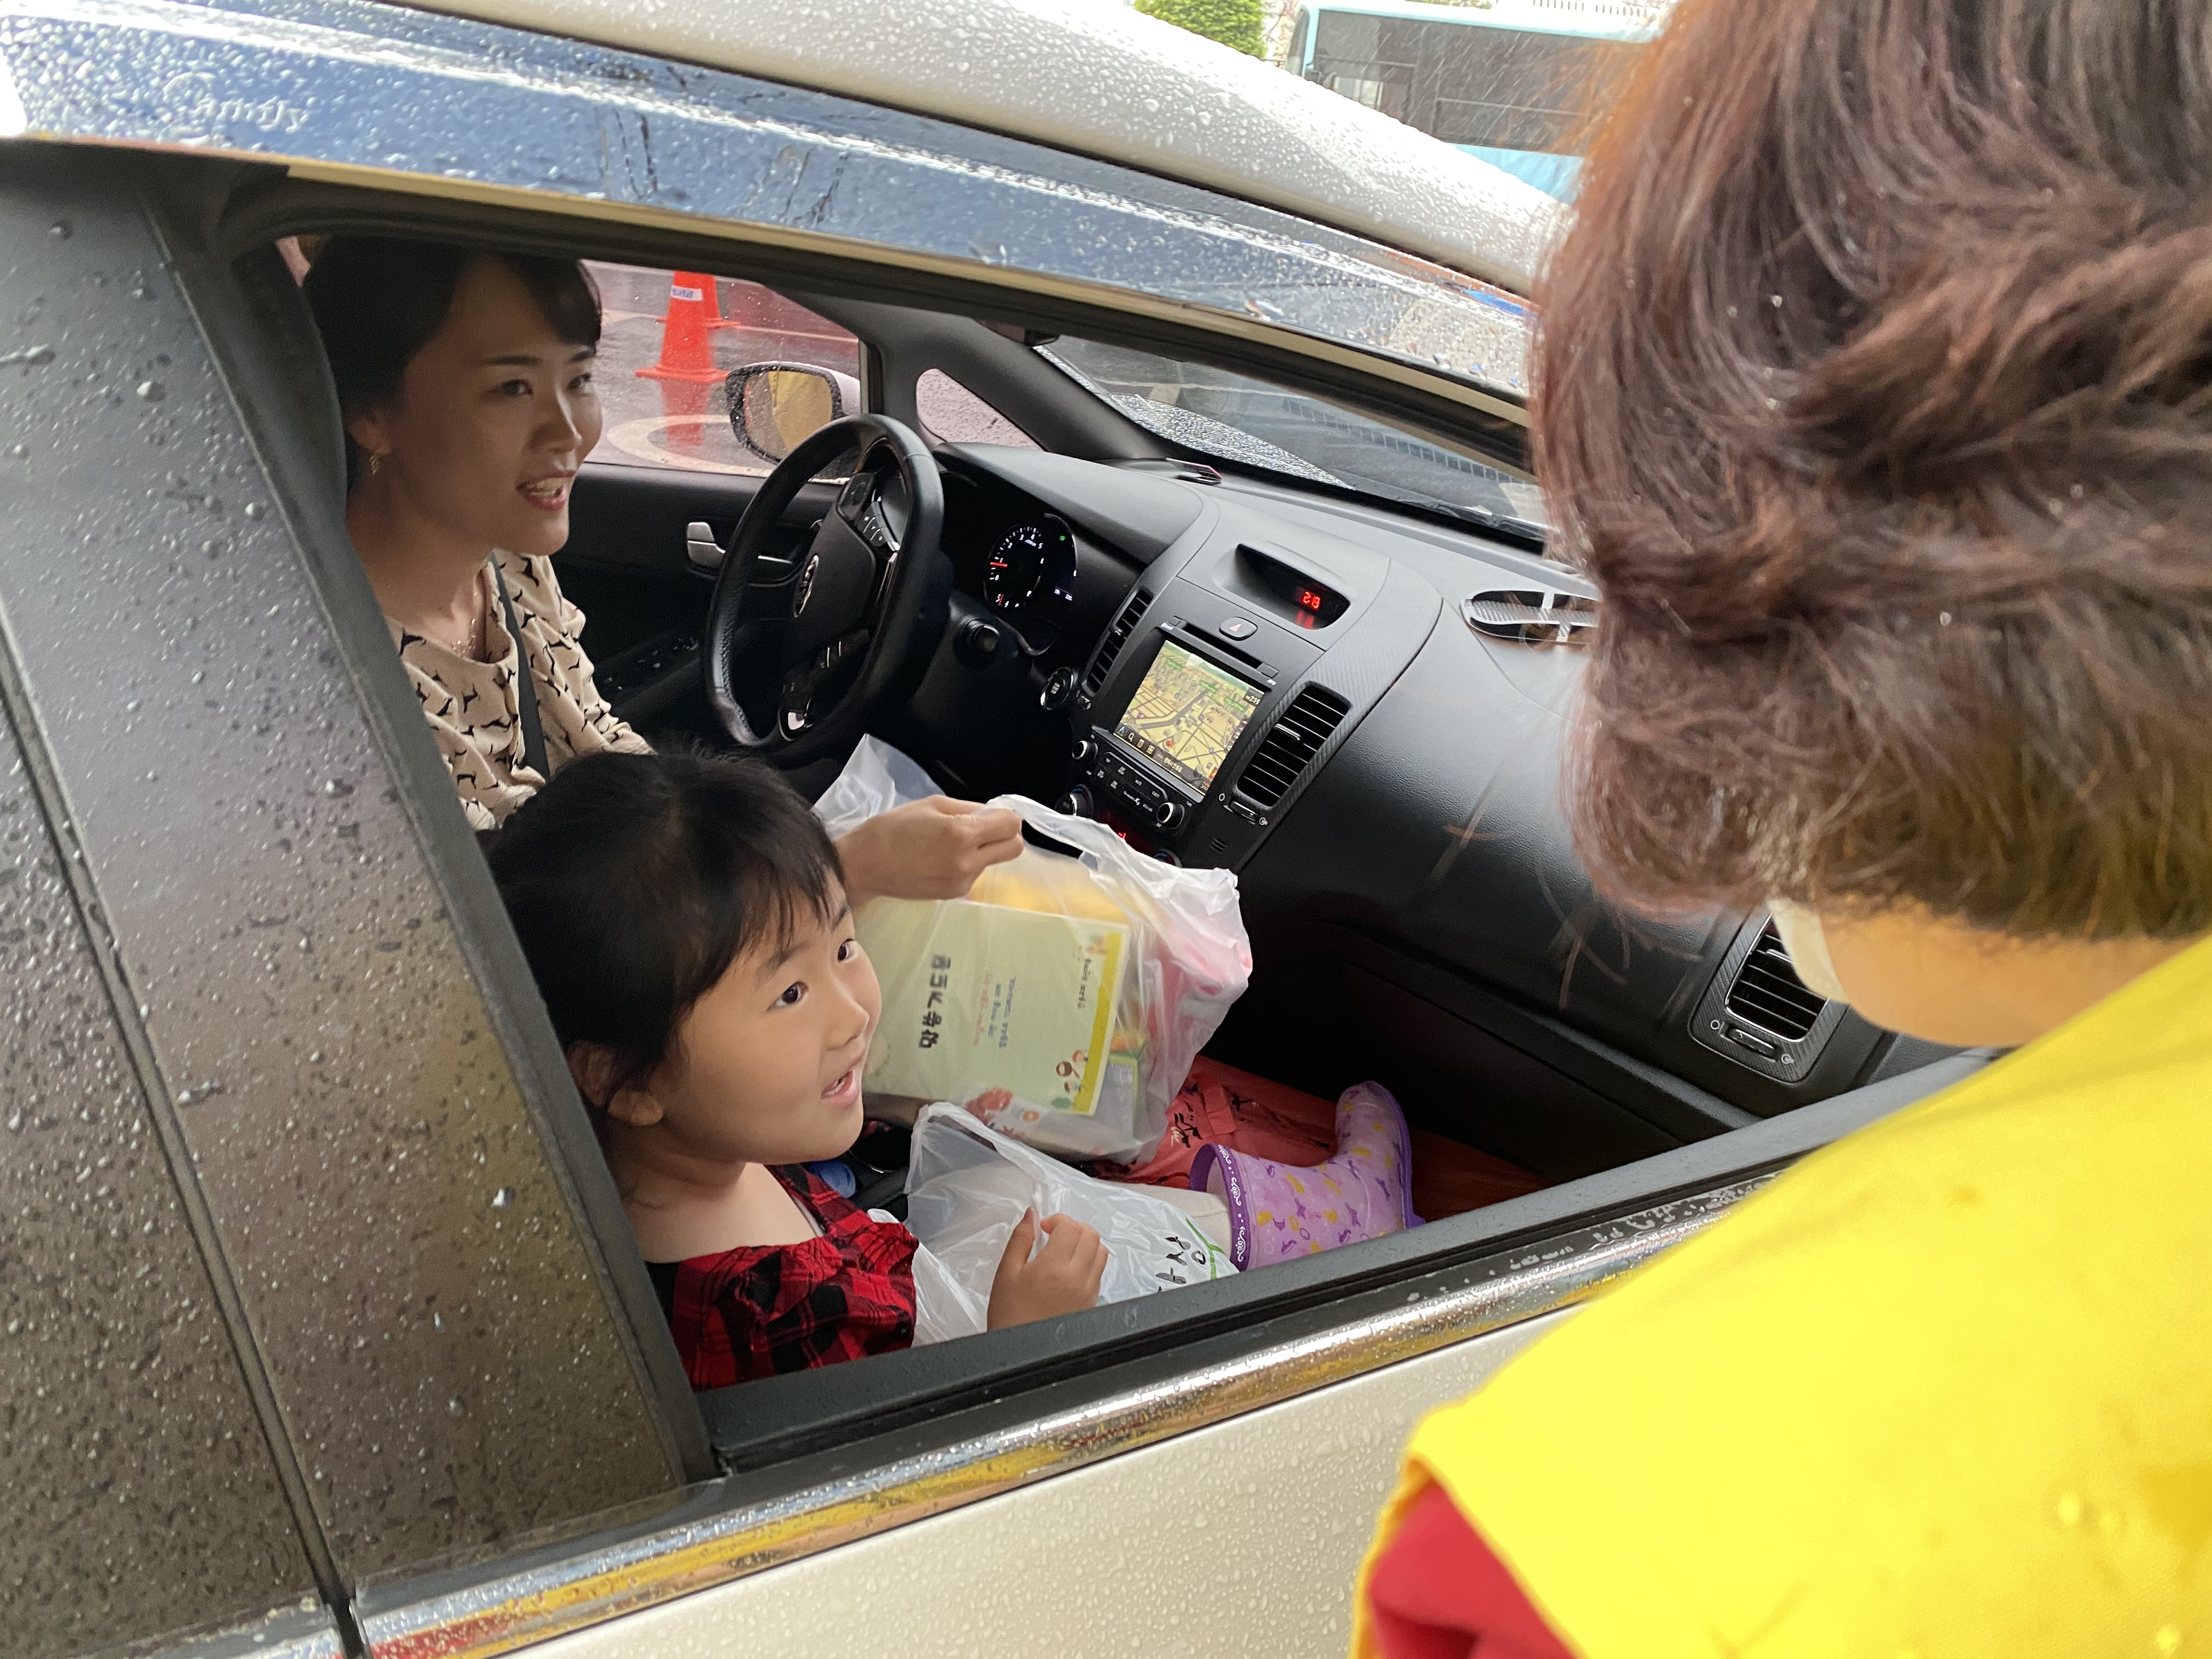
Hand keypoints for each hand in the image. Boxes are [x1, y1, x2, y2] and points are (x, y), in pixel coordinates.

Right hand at [834, 796, 1022, 904]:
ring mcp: (962, 882)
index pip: (1011, 825)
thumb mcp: (931, 805)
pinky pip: (975, 875)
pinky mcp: (954, 895)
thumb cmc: (892, 829)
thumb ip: (968, 808)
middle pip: (1014, 848)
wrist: (864, 865)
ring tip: (947, 845)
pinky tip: (940, 859)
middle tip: (981, 829)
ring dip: (981, 850)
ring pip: (993, 861)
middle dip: (1003, 835)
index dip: (1003, 816)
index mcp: (961, 833)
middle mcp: (967, 861)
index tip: (989, 815)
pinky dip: (966, 864)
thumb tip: (992, 813)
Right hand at [986, 1208, 1106, 1328]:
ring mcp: (1087, 1291)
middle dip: (1073, 1227)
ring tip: (1064, 1250)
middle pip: (1090, 1235)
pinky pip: (1099, 1271)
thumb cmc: (1010, 1315)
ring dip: (1085, 1242)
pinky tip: (1069, 1268)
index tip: (1043, 1228)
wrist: (1019, 1352)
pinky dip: (1089, 1261)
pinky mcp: (1091, 1302)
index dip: (1056, 1219)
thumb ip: (1020, 1239)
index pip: (1070, 1226)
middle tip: (1054, 1235)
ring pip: (1100, 1251)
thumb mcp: (1006, 1272)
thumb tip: (1031, 1215)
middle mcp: (1077, 1278)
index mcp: (1054, 1267)